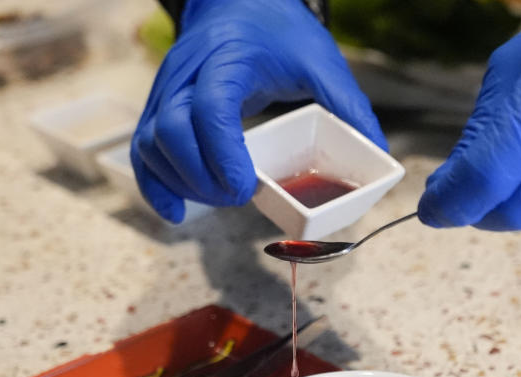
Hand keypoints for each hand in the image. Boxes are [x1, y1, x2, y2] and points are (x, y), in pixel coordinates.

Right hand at [131, 0, 385, 222]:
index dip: (222, 155)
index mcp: (228, 59)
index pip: (209, 109)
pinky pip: (142, 149)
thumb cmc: (278, 32)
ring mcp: (166, 90)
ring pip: (151, 143)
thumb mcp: (321, 61)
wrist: (238, 1)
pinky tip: (177, 211)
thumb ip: (348, 107)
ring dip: (181, 182)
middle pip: (170, 131)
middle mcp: (187, 74)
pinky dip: (156, 184)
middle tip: (237, 198)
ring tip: (220, 198)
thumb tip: (378, 156)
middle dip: (201, 177)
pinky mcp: (157, 106)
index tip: (244, 189)